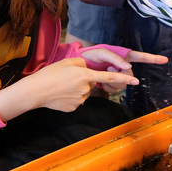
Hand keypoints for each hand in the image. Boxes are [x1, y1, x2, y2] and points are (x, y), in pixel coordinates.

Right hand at [20, 57, 143, 111]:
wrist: (35, 91)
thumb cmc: (50, 74)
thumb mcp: (67, 62)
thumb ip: (83, 64)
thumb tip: (89, 70)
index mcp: (85, 75)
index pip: (109, 78)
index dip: (124, 80)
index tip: (136, 82)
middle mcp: (86, 88)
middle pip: (92, 84)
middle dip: (85, 81)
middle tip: (68, 78)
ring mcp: (80, 100)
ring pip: (85, 92)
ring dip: (78, 89)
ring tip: (62, 86)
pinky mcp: (74, 108)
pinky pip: (78, 100)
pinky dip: (71, 97)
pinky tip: (61, 95)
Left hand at [81, 48, 167, 93]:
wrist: (79, 66)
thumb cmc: (90, 55)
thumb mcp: (102, 52)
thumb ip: (116, 58)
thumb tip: (128, 67)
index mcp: (124, 56)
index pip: (141, 57)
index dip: (153, 59)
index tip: (165, 60)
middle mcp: (123, 66)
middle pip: (131, 75)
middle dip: (121, 74)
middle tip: (109, 68)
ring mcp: (117, 76)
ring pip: (124, 84)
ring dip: (113, 81)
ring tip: (103, 73)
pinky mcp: (111, 84)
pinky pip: (115, 90)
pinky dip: (108, 87)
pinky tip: (101, 82)